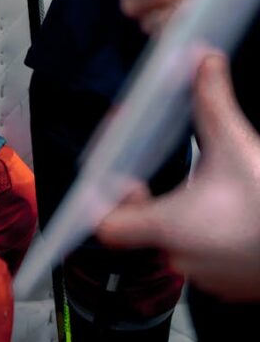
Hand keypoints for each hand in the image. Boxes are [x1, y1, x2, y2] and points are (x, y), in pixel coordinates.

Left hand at [97, 52, 259, 301]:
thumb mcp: (239, 144)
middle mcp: (182, 258)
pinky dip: (204, 231)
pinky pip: (202, 255)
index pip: (107, 224)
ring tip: (192, 178)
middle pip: (140, 225)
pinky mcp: (232, 281)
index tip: (120, 166)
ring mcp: (208, 276)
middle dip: (145, 189)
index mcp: (171, 226)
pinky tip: (220, 206)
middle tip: (151, 155)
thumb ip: (213, 101)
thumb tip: (204, 60)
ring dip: (176, 210)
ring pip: (173, 240)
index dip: (104, 195)